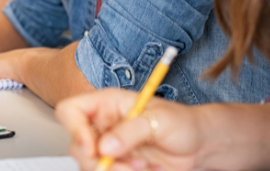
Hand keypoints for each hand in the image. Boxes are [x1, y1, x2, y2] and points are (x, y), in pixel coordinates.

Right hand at [55, 89, 201, 170]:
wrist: (198, 146)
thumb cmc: (181, 123)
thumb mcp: (159, 120)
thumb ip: (131, 130)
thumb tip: (105, 147)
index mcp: (106, 105)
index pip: (70, 111)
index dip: (74, 129)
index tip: (93, 148)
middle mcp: (102, 127)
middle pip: (77, 147)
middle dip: (99, 162)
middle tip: (125, 166)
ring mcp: (108, 149)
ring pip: (90, 167)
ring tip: (141, 168)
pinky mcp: (118, 167)